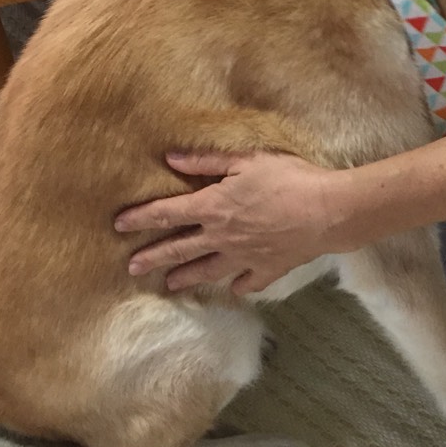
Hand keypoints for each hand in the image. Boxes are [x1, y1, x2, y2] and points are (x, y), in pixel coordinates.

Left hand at [114, 151, 348, 294]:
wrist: (326, 212)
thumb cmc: (287, 179)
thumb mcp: (246, 160)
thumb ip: (207, 160)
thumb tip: (171, 158)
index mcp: (213, 207)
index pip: (167, 213)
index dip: (141, 218)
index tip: (119, 225)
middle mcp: (222, 237)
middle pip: (180, 249)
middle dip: (153, 257)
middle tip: (130, 268)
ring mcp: (243, 257)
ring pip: (207, 271)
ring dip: (186, 277)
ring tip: (169, 285)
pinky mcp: (267, 269)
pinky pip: (247, 282)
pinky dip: (238, 286)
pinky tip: (233, 288)